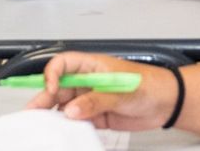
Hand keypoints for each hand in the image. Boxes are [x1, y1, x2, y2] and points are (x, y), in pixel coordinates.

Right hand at [25, 52, 177, 130]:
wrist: (166, 103)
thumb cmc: (148, 84)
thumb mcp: (120, 91)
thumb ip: (95, 101)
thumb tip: (71, 110)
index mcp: (92, 66)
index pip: (63, 64)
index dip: (52, 74)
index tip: (51, 88)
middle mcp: (88, 82)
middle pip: (59, 88)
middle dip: (45, 99)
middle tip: (34, 113)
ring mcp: (91, 100)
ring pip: (65, 106)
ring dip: (55, 116)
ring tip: (45, 127)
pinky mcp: (96, 117)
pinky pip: (77, 122)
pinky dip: (70, 128)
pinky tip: (65, 134)